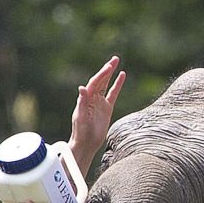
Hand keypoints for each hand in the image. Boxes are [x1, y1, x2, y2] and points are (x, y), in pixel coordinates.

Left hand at [69, 56, 126, 175]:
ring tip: (116, 62)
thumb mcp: (81, 117)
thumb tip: (81, 88)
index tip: (109, 67)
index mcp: (86, 99)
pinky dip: (117, 85)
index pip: (94, 83)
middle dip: (107, 69)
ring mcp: (100, 102)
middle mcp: (92, 98)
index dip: (101, 75)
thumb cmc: (81, 132)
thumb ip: (82, 102)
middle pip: (100, 80)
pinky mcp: (106, 108)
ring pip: (106, 84)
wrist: (86, 143)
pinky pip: (113, 93)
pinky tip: (122, 76)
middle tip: (114, 59)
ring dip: (110, 73)